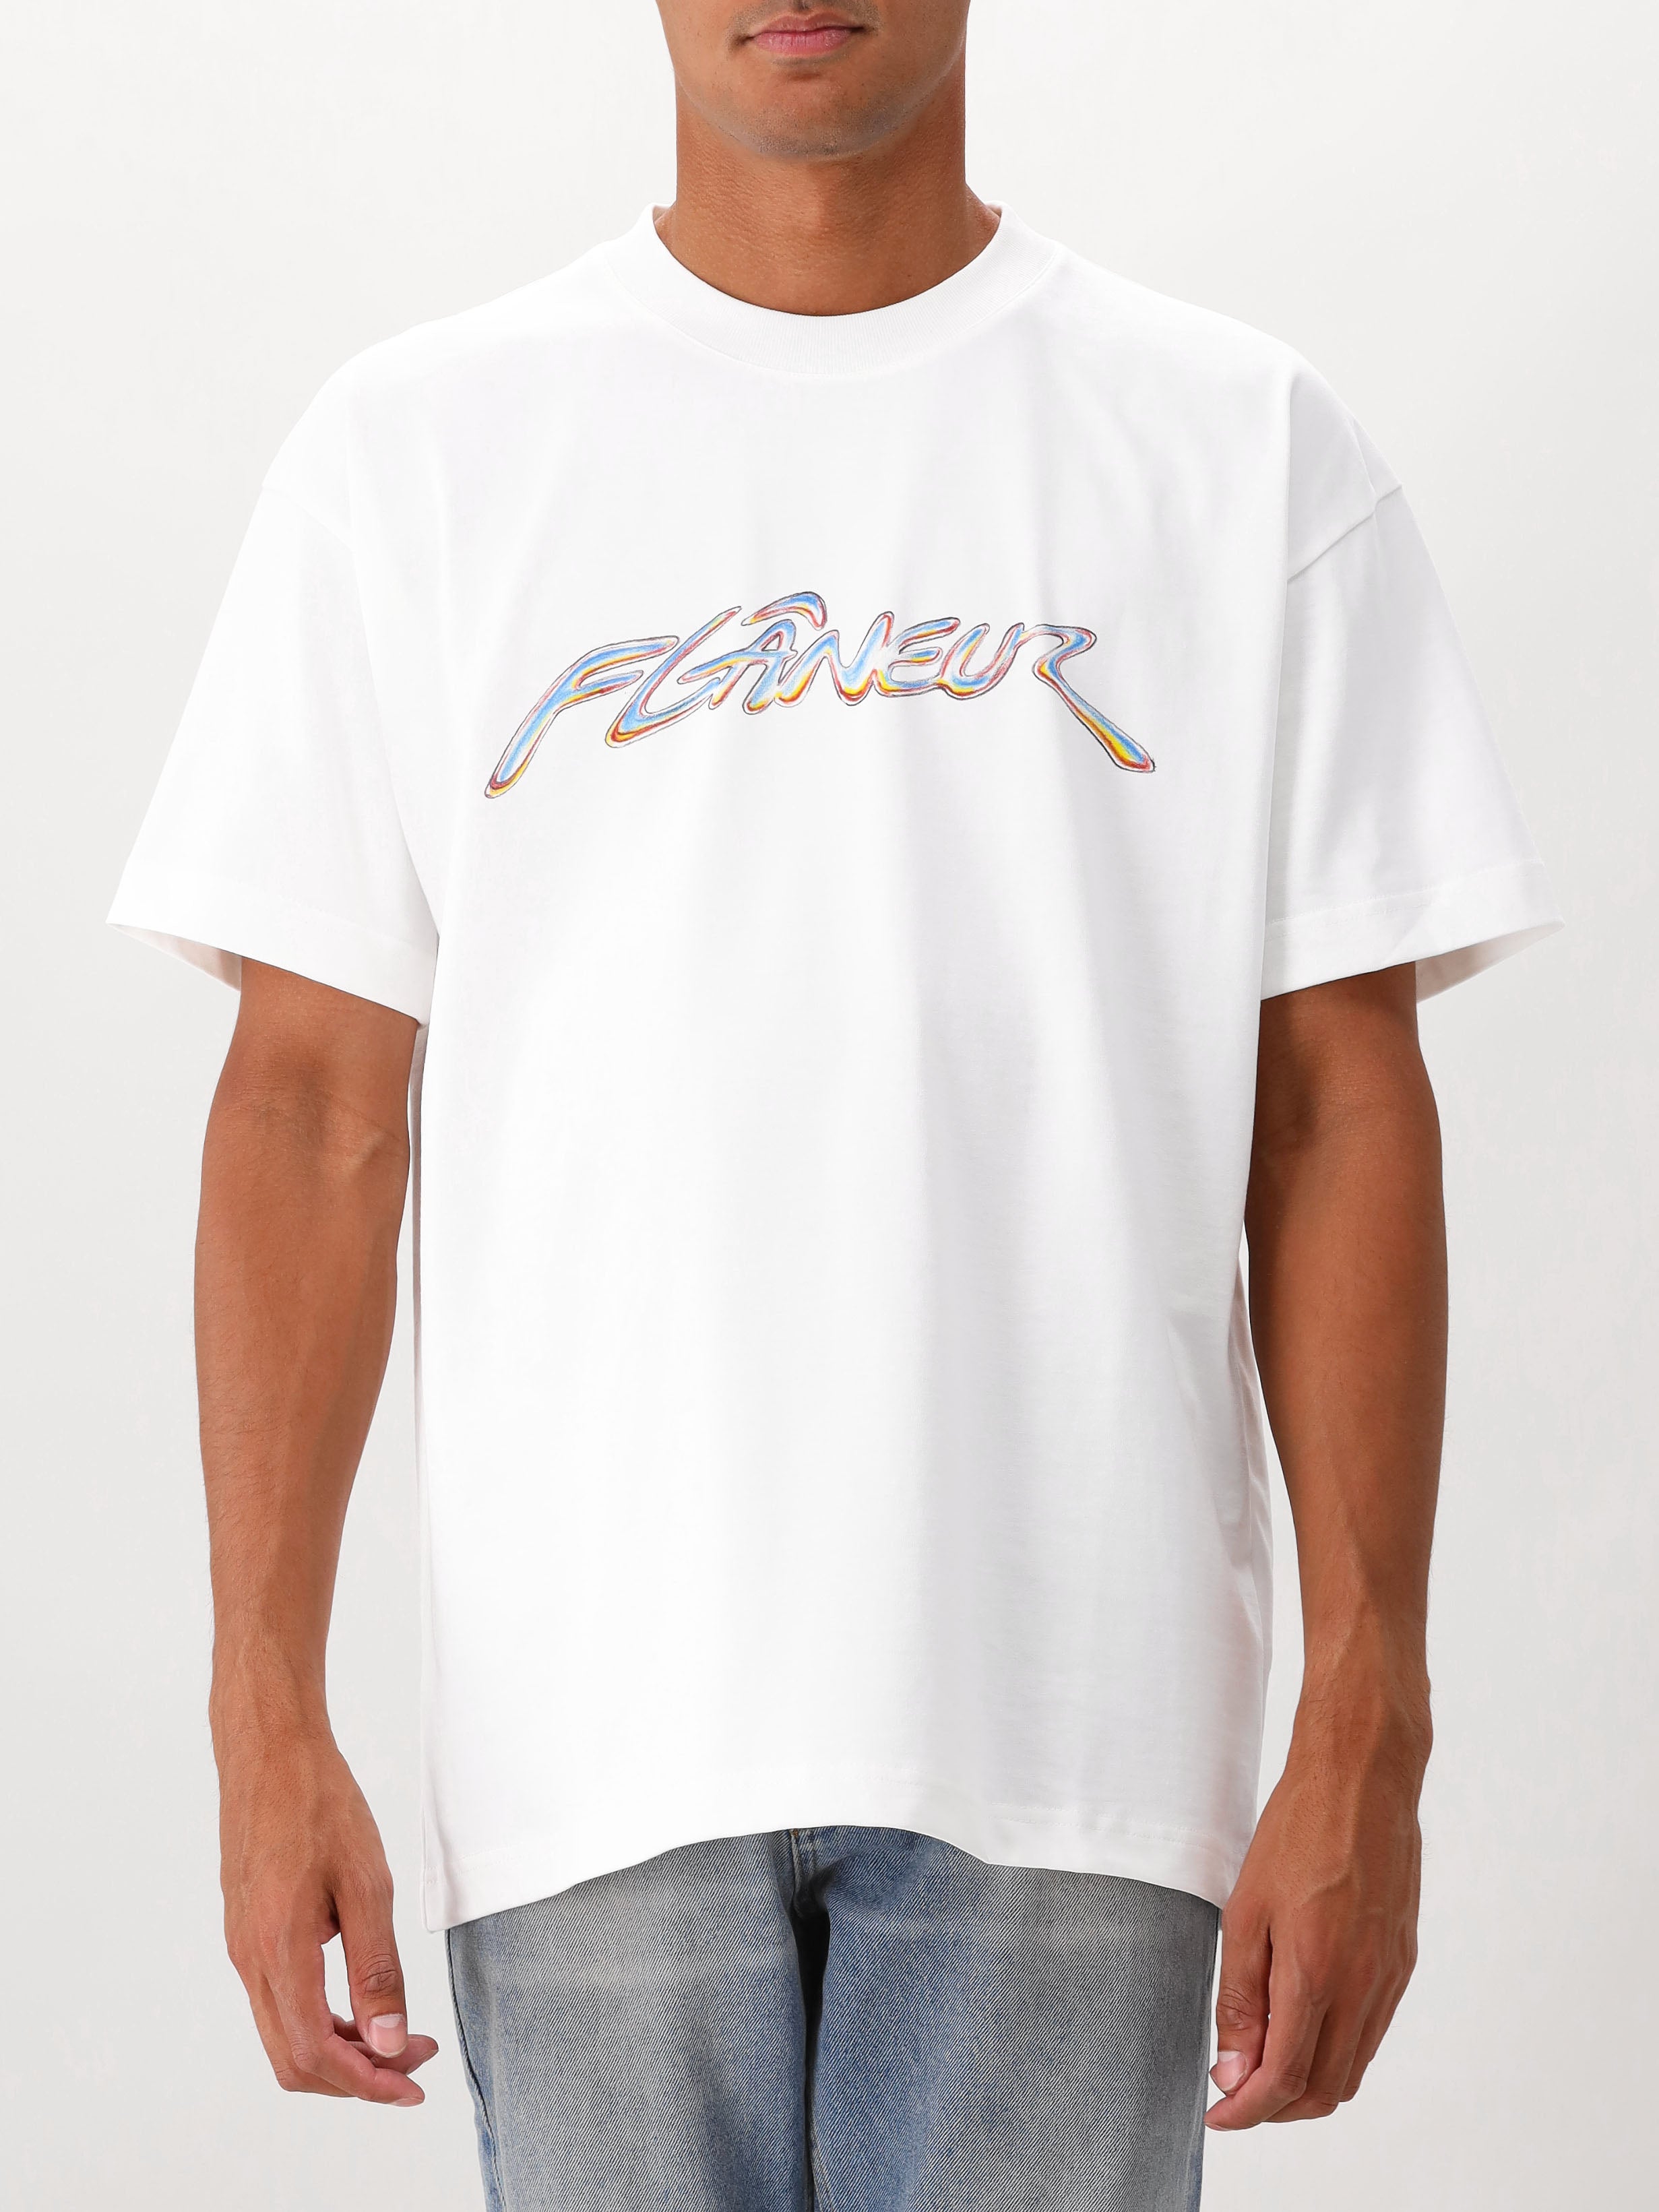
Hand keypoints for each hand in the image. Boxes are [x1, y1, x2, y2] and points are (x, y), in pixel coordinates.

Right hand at [216, 1717, 438, 2104]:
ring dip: (339, 2048)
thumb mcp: (365, 1883)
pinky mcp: (245, 1931)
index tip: (411, 2083)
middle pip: (294, 2059)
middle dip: (356, 2074)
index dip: (365, 2082)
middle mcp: (249, 1959)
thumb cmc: (318, 1802)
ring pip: (284, 2032)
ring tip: (394, 2033)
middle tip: (412, 2060)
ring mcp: (241, 1946)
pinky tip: (358, 1999)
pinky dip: (319, 2018)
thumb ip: (376, 1968)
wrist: (269, 1750)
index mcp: (278, 1950)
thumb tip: (389, 2041)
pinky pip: (277, 2000)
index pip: (315, 2053)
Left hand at [1206, 1684, 1427, 2127]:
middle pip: (1324, 2089)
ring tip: (1262, 2062)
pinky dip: (1336, 2049)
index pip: (1284, 2078)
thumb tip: (1234, 2068)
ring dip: (1308, 2083)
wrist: (1362, 1778)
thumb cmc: (1297, 1831)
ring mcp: (1390, 1976)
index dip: (1247, 2109)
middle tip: (1234, 2093)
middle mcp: (1363, 1986)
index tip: (1217, 2114)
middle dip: (1276, 2107)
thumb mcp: (1246, 1909)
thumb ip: (1240, 1995)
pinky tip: (1303, 2024)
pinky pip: (1371, 2032)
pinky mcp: (1403, 1961)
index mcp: (1317, 1973)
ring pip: (1352, 2067)